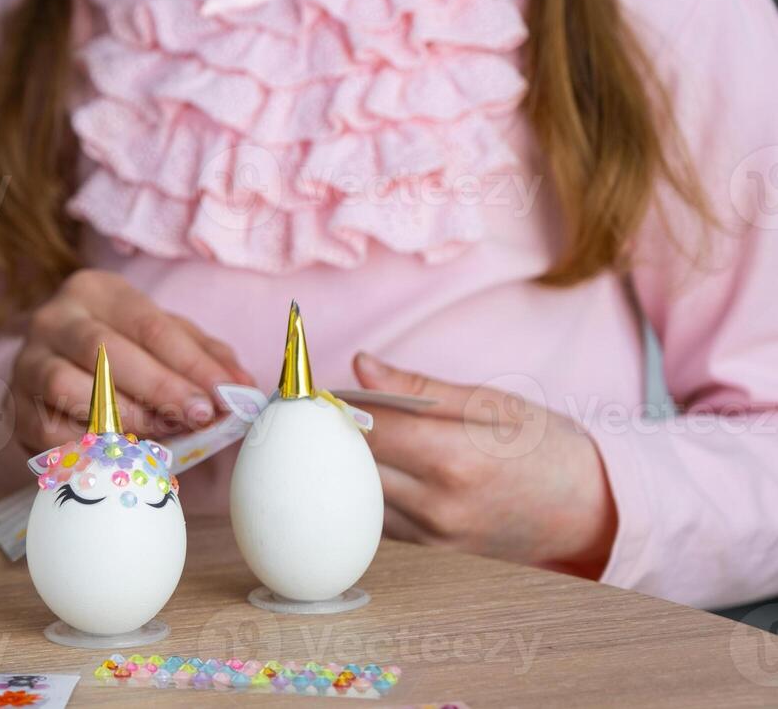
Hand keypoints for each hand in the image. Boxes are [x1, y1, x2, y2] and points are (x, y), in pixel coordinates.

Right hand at [12, 270, 252, 453]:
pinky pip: (48, 429)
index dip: (189, 363)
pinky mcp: (14, 406)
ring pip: (69, 387)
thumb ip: (205, 358)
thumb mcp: (165, 340)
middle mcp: (53, 318)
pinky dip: (87, 444)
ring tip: (163, 434)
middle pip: (105, 350)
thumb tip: (242, 386)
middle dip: (159, 388)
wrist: (56, 371)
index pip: (149, 324)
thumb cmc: (123, 352)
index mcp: (95, 290)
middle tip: (199, 417)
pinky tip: (120, 451)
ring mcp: (27, 362)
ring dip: (123, 416)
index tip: (222, 396)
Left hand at [352, 353, 616, 577]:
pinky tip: (384, 474)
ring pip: (361, 498)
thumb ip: (418, 387)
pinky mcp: (433, 556)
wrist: (592, 510)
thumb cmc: (546, 447)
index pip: (369, 430)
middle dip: (338, 436)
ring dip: (350, 469)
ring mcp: (435, 538)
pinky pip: (380, 523)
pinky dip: (371, 496)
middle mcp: (439, 506)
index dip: (341, 406)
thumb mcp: (492, 402)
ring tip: (358, 442)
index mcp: (456, 458)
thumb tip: (360, 365)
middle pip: (356, 467)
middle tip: (333, 413)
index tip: (330, 391)